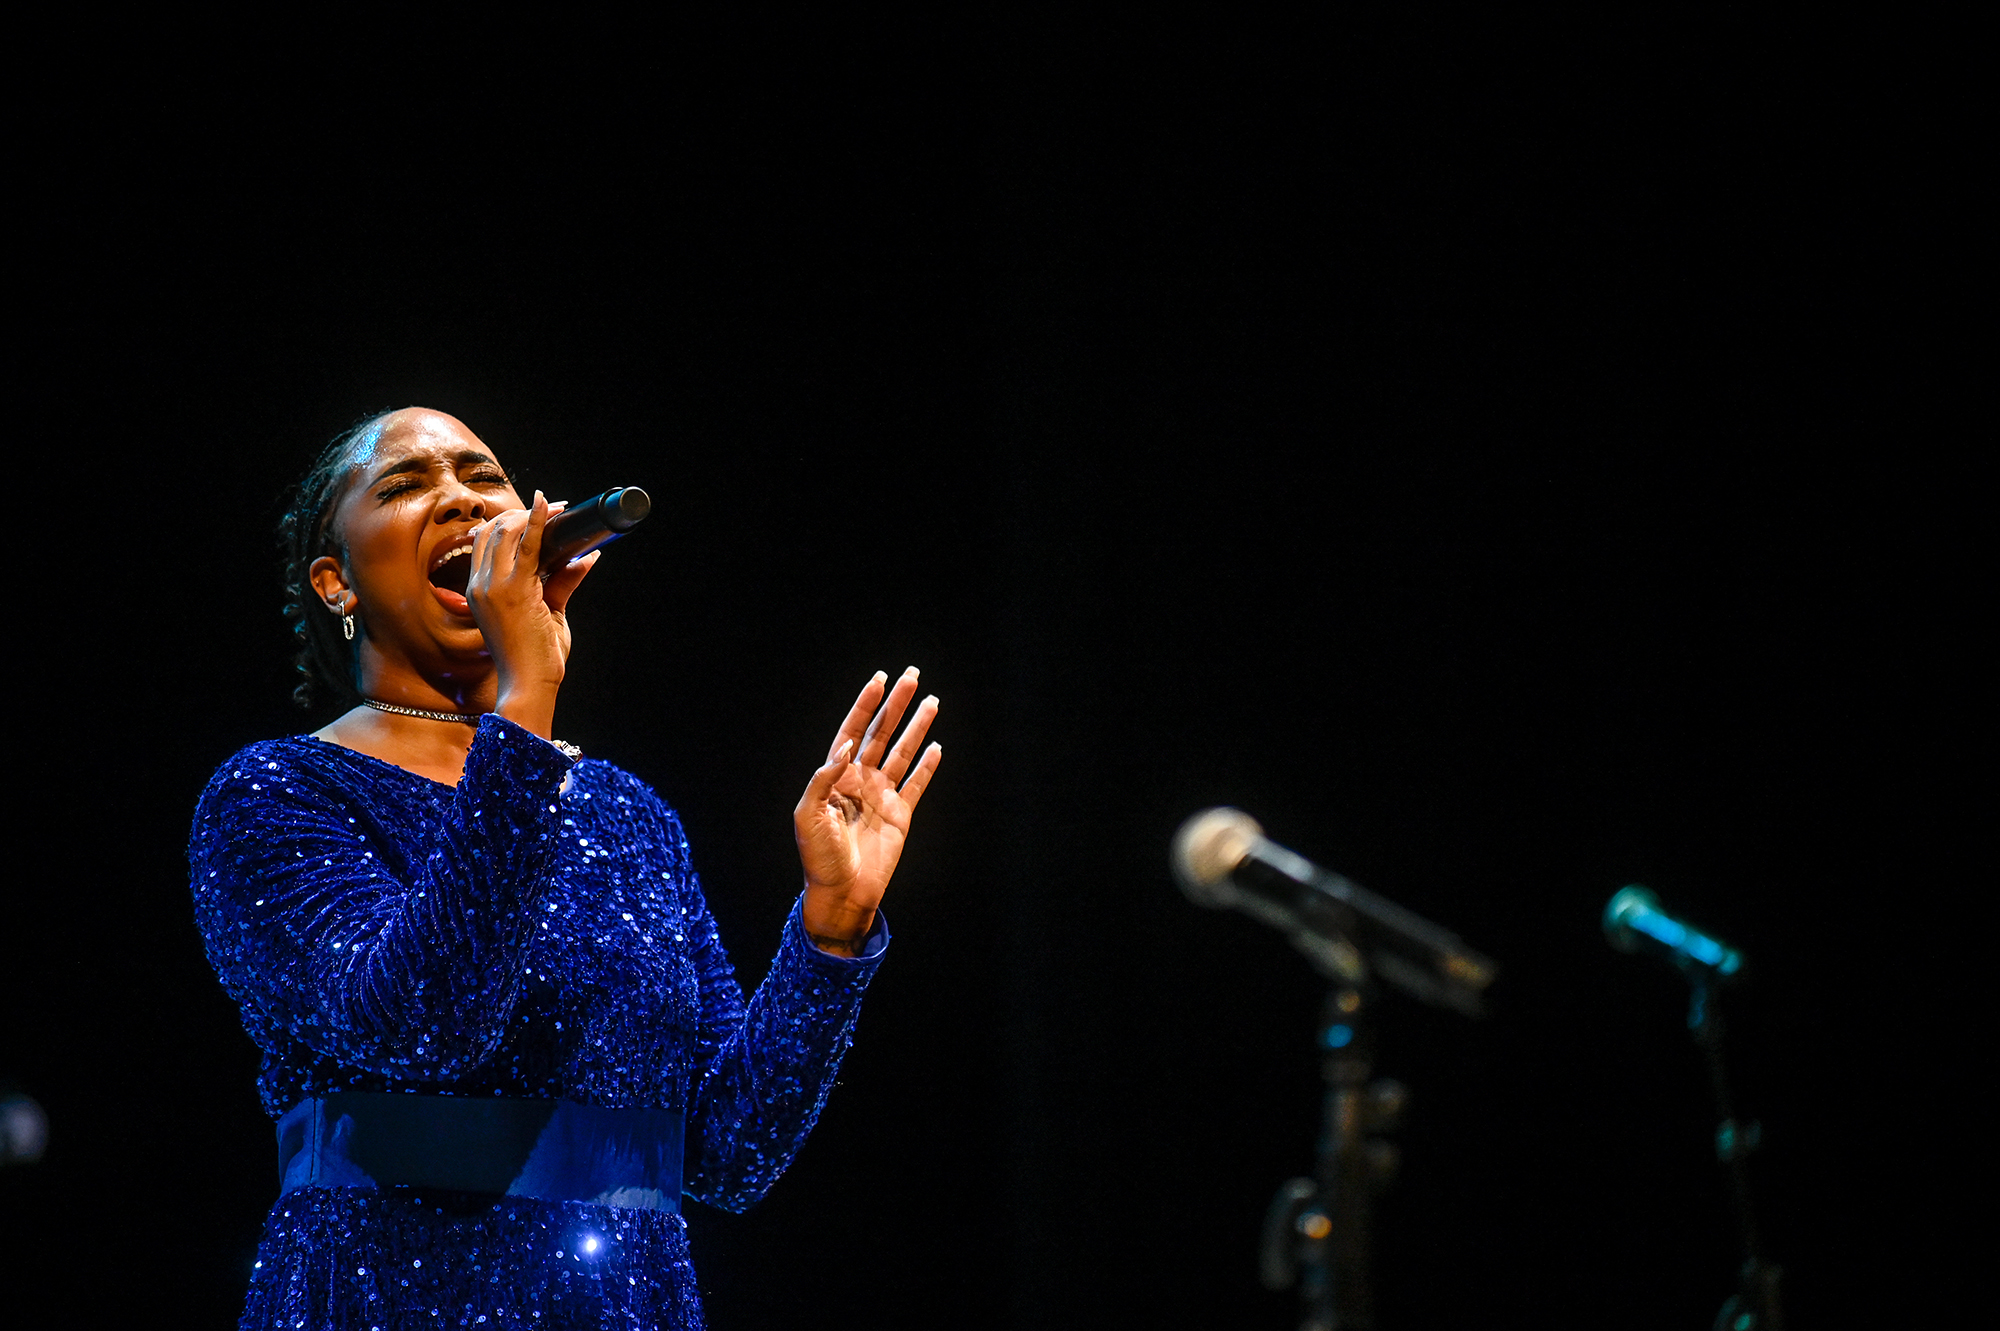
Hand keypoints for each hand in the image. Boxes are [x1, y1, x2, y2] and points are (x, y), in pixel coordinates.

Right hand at [465, 492, 598, 736]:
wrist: (529, 685)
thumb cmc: (536, 658)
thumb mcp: (550, 614)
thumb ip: (562, 582)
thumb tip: (587, 557)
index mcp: (478, 591)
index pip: (485, 542)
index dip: (510, 522)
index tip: (538, 513)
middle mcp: (479, 585)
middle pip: (492, 530)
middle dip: (522, 513)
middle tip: (554, 508)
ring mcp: (492, 587)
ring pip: (506, 531)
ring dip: (532, 515)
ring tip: (557, 509)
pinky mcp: (513, 590)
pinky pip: (526, 545)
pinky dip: (538, 521)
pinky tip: (549, 506)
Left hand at [794, 668, 943, 953]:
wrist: (842, 893)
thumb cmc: (819, 857)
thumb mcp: (809, 815)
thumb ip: (824, 778)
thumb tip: (846, 747)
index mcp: (836, 777)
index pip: (853, 730)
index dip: (866, 704)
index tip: (880, 679)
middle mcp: (860, 781)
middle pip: (882, 733)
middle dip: (896, 704)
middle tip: (912, 675)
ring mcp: (882, 796)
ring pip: (903, 753)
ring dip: (917, 727)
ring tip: (932, 701)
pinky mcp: (901, 815)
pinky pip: (917, 785)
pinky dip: (927, 766)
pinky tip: (936, 746)